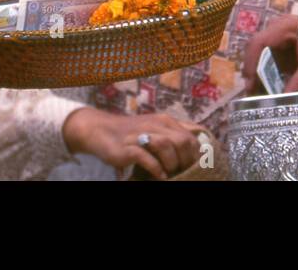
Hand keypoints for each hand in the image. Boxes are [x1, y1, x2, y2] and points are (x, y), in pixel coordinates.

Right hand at [62, 109, 207, 179]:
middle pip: (182, 141)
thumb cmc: (130, 134)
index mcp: (164, 121)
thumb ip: (173, 133)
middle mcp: (155, 125)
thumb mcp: (154, 129)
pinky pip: (146, 157)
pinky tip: (159, 176)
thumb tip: (197, 139)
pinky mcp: (127, 147)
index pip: (190, 137)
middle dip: (186, 161)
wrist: (100, 130)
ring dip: (172, 164)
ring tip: (170, 175)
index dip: (194, 155)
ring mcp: (140, 135)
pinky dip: (156, 169)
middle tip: (182, 173)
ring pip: (166, 146)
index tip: (192, 168)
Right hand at [240, 13, 297, 93]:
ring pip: (261, 57)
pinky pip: (270, 61)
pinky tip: (271, 89)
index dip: (250, 63)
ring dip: (260, 75)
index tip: (250, 84)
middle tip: (252, 94)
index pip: (258, 43)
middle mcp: (278, 29)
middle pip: (256, 50)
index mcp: (286, 27)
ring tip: (260, 95)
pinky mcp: (284, 47)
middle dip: (254, 73)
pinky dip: (270, 74)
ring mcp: (280, 37)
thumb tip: (282, 100)